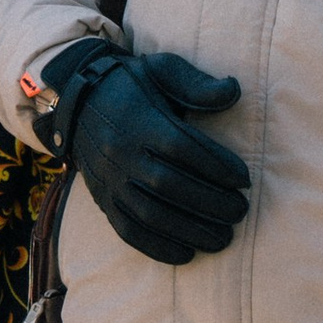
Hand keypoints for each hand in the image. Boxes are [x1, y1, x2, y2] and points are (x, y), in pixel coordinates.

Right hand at [65, 50, 250, 266]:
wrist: (77, 101)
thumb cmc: (132, 84)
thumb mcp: (162, 69)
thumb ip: (197, 84)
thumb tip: (233, 91)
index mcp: (137, 118)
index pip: (181, 147)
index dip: (216, 165)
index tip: (244, 179)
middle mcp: (120, 151)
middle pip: (169, 185)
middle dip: (210, 203)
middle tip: (241, 211)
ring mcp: (108, 180)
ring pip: (150, 214)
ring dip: (190, 230)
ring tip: (223, 238)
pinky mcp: (102, 200)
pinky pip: (128, 231)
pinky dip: (158, 247)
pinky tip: (188, 253)